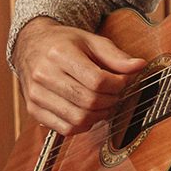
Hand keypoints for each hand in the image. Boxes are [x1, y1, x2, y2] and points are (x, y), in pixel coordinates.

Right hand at [13, 19, 145, 134]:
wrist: (31, 46)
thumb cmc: (64, 43)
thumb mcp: (91, 41)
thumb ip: (115, 55)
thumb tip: (139, 65)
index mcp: (59, 54)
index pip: (97, 80)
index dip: (117, 85)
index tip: (123, 81)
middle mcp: (44, 75)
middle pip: (89, 101)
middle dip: (111, 100)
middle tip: (116, 93)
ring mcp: (36, 95)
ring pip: (78, 118)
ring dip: (99, 115)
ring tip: (104, 103)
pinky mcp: (33, 110)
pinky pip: (65, 129)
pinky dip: (83, 125)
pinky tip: (88, 112)